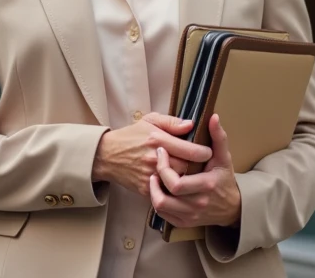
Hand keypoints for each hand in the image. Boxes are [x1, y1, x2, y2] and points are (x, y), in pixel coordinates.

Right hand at [92, 113, 212, 197]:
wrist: (107, 155)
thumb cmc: (131, 136)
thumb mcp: (149, 121)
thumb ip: (171, 122)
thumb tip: (191, 125)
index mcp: (158, 139)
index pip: (191, 151)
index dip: (205, 153)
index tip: (208, 152)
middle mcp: (155, 158)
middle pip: (188, 169)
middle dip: (199, 168)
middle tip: (204, 165)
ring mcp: (150, 175)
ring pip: (180, 183)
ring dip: (188, 180)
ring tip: (194, 175)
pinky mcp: (146, 188)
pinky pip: (167, 192)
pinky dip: (175, 190)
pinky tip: (179, 184)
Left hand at [149, 114, 241, 227]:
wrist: (232, 207)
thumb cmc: (224, 178)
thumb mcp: (224, 157)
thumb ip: (218, 137)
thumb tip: (213, 117)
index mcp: (206, 185)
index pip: (176, 183)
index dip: (163, 167)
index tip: (161, 151)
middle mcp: (198, 203)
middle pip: (166, 197)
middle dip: (156, 179)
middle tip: (155, 163)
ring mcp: (191, 215)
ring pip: (161, 207)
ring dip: (153, 191)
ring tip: (154, 177)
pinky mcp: (185, 223)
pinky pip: (164, 215)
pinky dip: (158, 202)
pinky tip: (159, 189)